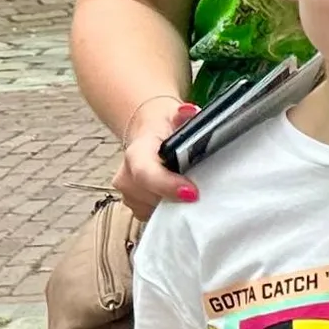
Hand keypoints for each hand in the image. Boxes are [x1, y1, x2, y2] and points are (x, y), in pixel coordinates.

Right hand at [112, 93, 198, 217]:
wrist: (149, 134)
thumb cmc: (166, 128)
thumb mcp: (175, 116)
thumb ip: (183, 115)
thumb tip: (188, 112)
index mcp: (137, 153)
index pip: (145, 173)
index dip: (167, 185)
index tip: (192, 193)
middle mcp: (126, 176)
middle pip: (152, 198)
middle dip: (177, 199)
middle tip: (203, 194)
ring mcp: (128, 194)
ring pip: (153, 210)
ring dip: (174, 205)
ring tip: (190, 192)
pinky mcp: (135, 207)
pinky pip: (153, 216)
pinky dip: (169, 211)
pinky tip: (180, 199)